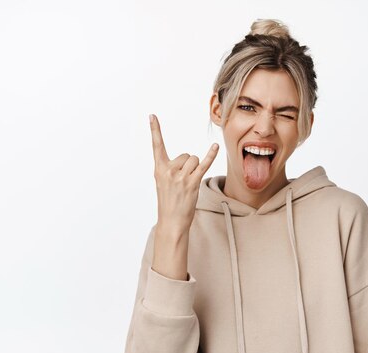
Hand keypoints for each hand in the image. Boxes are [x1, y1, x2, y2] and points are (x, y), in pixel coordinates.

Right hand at [150, 114, 218, 233]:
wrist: (171, 222)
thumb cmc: (169, 203)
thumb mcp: (163, 184)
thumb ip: (171, 169)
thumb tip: (188, 159)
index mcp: (159, 169)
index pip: (156, 146)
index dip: (154, 130)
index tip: (152, 116)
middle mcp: (168, 171)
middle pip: (186, 155)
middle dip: (188, 165)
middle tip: (183, 183)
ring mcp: (180, 177)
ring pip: (194, 160)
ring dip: (196, 169)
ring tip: (189, 185)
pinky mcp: (192, 183)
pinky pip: (204, 164)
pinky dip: (211, 155)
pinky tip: (215, 146)